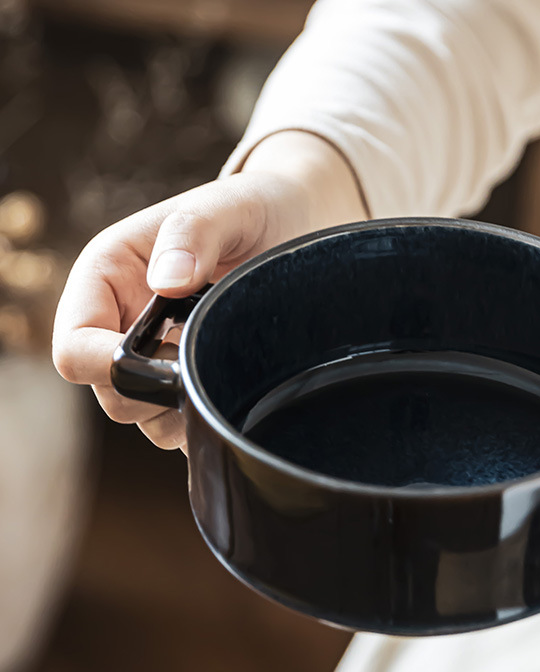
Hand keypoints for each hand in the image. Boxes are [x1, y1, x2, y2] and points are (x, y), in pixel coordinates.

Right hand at [52, 131, 367, 450]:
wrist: (295, 227)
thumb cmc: (252, 210)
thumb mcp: (225, 209)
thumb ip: (193, 234)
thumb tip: (166, 280)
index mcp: (108, 277)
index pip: (74, 347)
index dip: (107, 367)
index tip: (163, 366)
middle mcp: (122, 322)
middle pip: (109, 393)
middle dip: (154, 390)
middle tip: (210, 358)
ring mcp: (154, 355)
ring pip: (144, 418)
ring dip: (183, 408)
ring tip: (228, 362)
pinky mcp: (186, 379)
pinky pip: (180, 424)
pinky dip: (204, 416)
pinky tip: (235, 380)